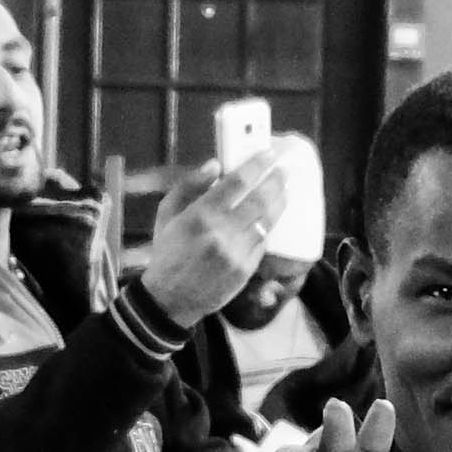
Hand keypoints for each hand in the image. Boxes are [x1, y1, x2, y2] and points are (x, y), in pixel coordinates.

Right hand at [136, 154, 293, 329]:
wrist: (170, 298)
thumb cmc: (167, 252)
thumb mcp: (166, 214)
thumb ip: (189, 185)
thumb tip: (215, 164)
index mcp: (200, 214)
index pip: (237, 182)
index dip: (257, 164)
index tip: (268, 154)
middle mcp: (221, 232)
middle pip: (260, 199)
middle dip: (276, 181)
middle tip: (283, 171)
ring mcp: (236, 252)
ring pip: (267, 221)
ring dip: (279, 203)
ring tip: (284, 191)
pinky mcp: (245, 270)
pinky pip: (263, 243)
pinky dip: (267, 228)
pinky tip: (268, 219)